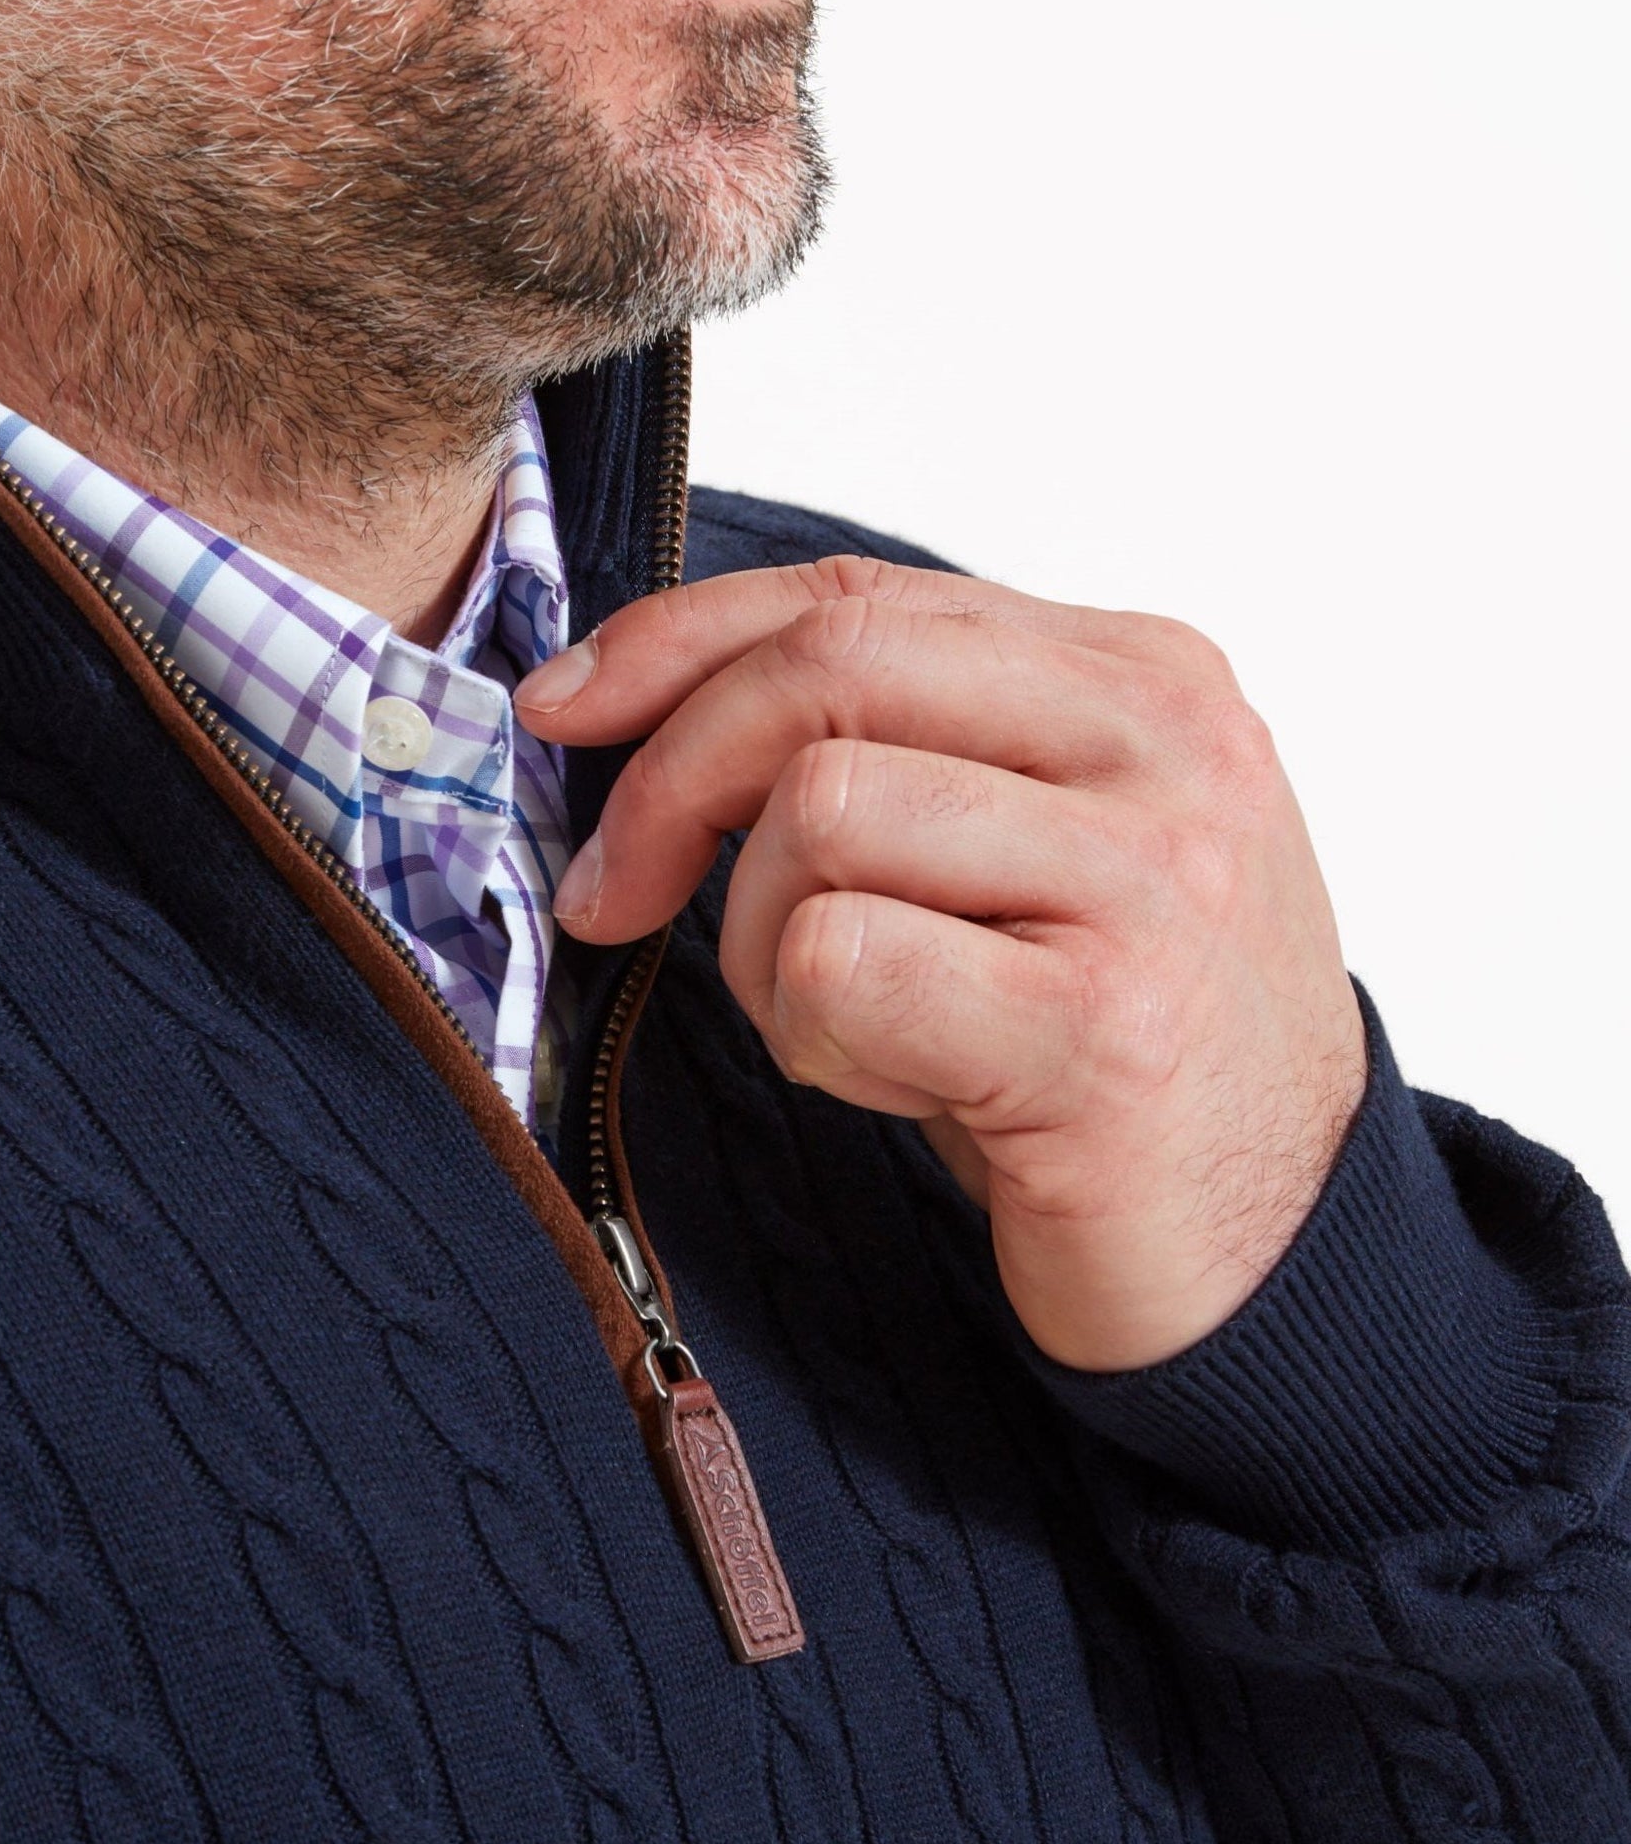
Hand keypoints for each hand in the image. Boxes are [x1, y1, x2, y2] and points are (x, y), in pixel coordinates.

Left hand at [515, 555, 1366, 1372]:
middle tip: (611, 897)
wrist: (1276, 1245)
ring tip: (850, 1025)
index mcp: (1144, 679)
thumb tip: (647, 695)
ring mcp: (1147, 880)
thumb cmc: (1111, 1043)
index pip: (861, 598)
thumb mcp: (1031, 850)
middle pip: (827, 667)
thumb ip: (908, 746)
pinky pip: (840, 963)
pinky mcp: (1100, 1027)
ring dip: (765, 945)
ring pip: (817, 815)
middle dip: (668, 778)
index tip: (566, 706)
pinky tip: (904, 1085)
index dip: (680, 640)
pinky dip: (818, 1038)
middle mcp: (1164, 750)